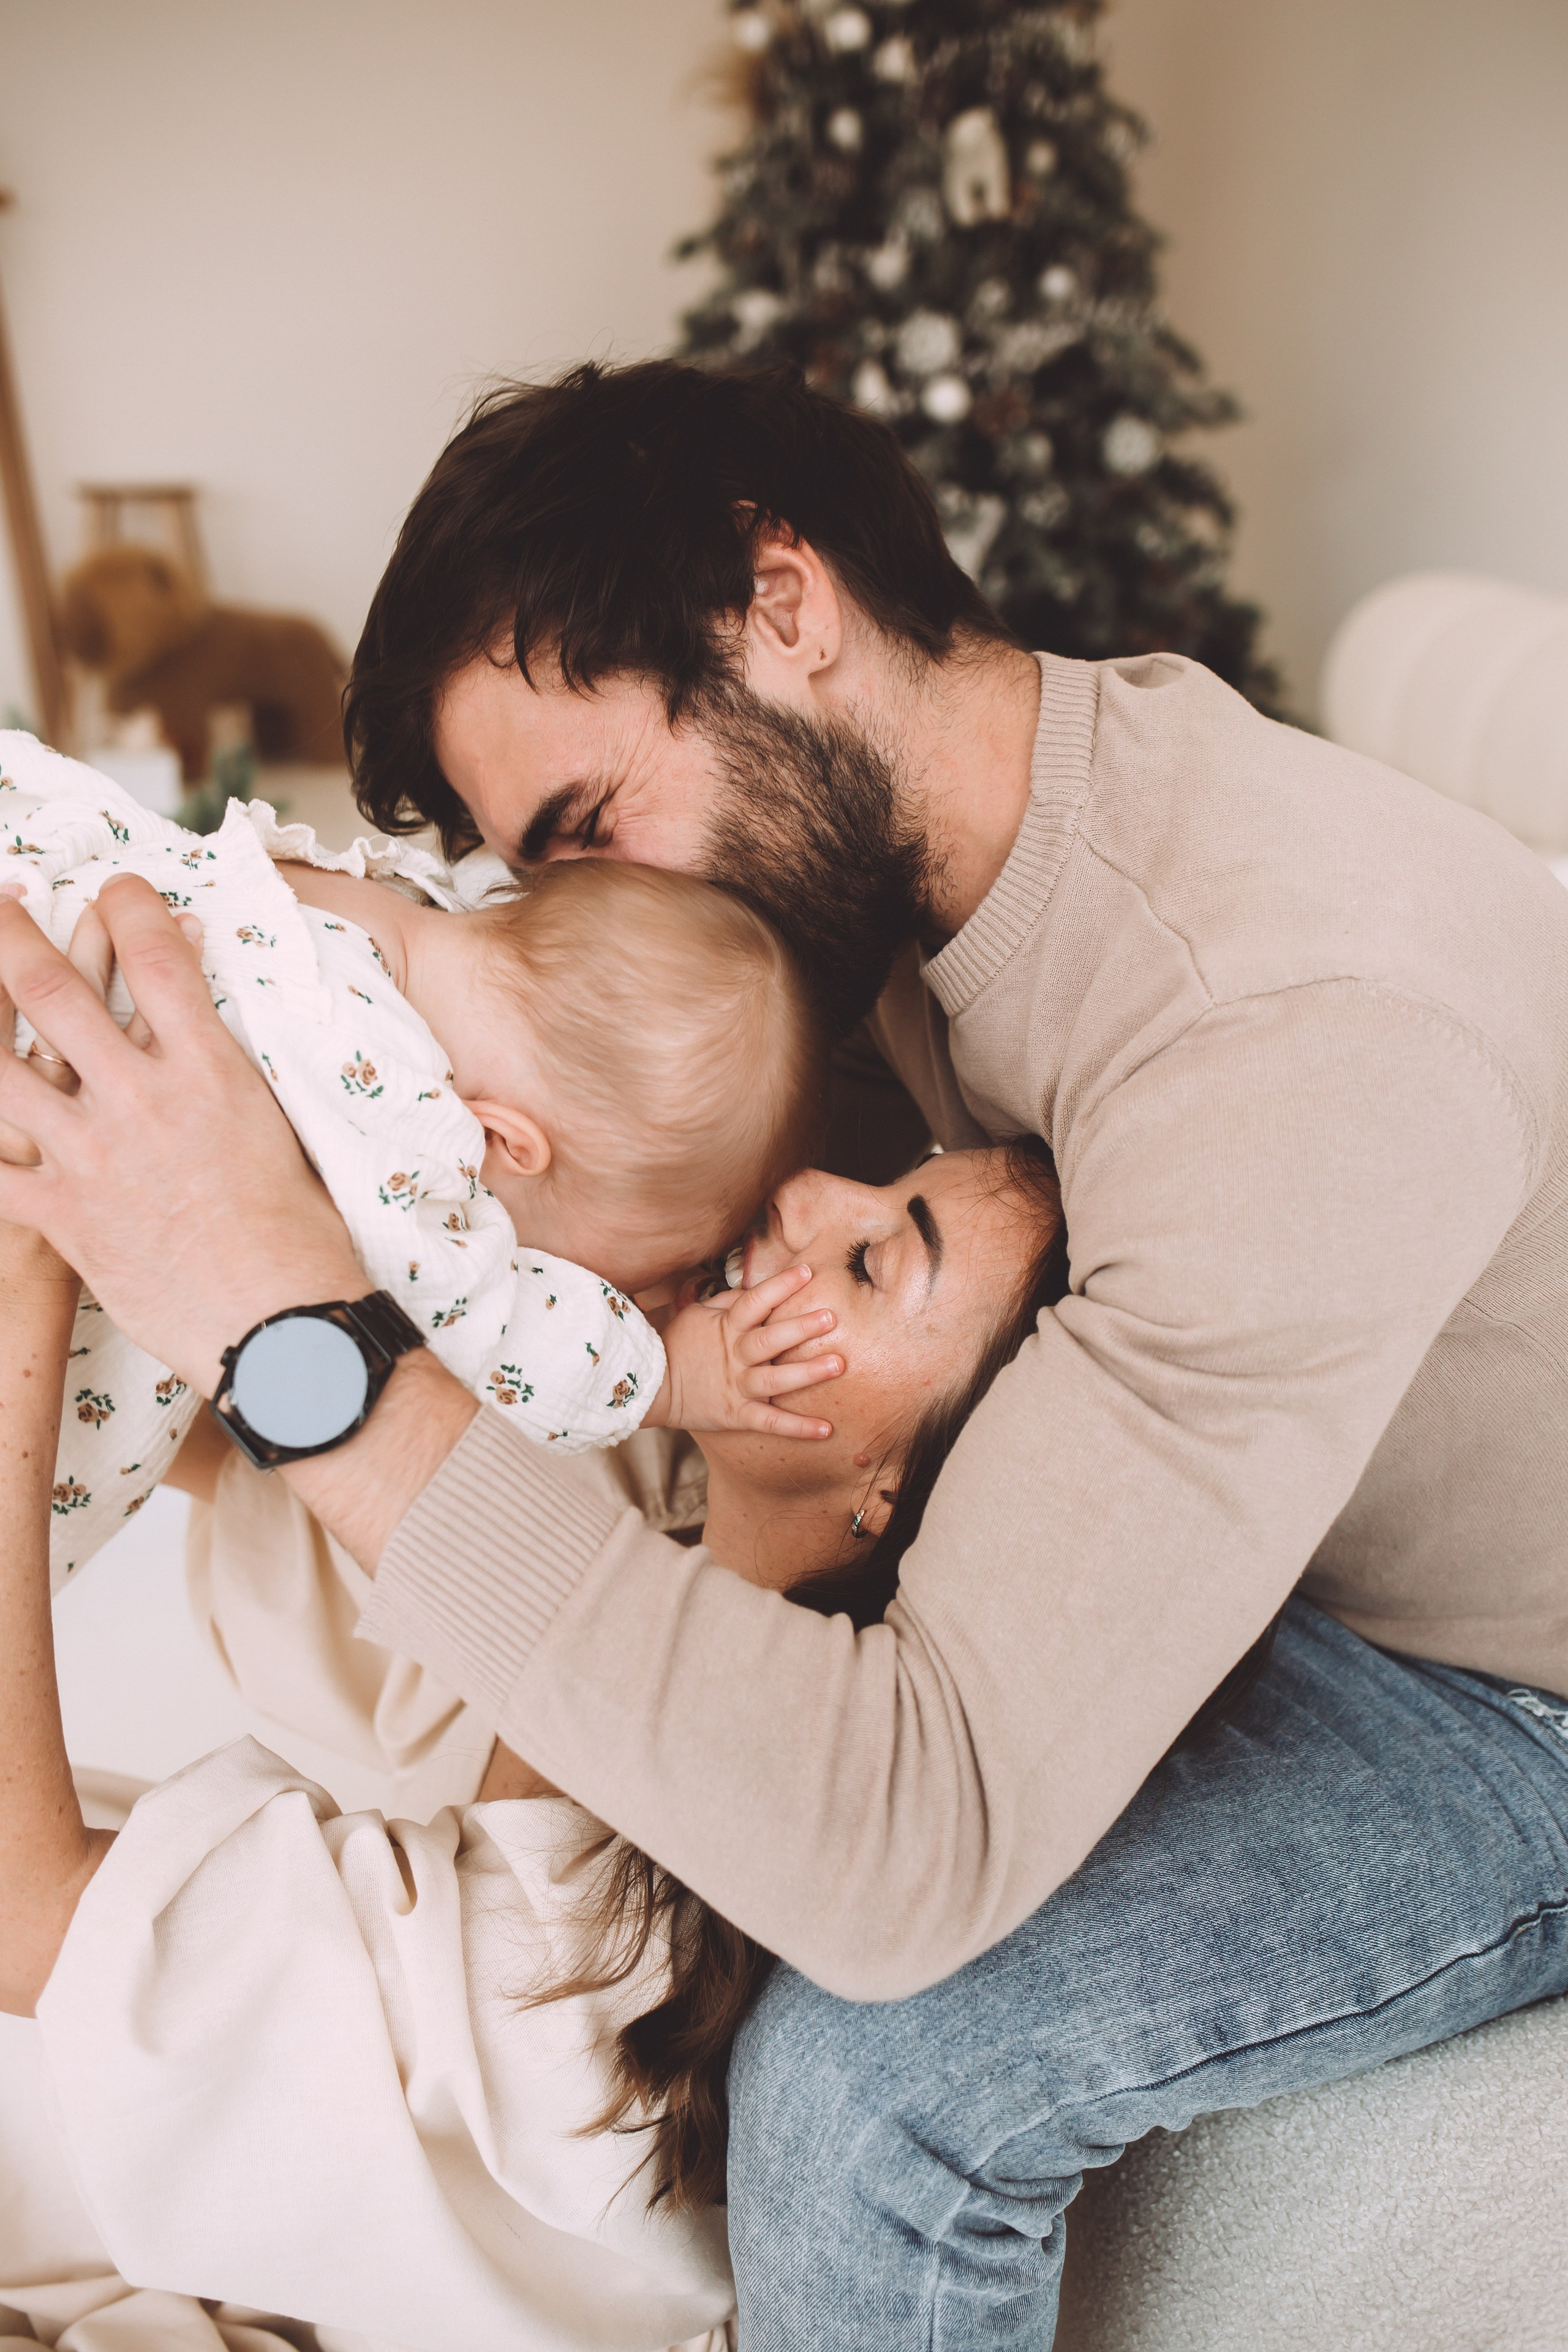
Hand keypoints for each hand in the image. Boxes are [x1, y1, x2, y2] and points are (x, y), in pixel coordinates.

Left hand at [0, 876, 367, 1394]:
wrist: (281, 1317)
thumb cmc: (297, 1230)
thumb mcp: (278, 1124)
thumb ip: (231, 1066)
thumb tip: (205, 1019)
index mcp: (207, 1071)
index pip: (157, 958)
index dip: (129, 909)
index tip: (117, 888)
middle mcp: (141, 1099)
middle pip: (54, 992)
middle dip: (12, 936)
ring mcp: (94, 1156)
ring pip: (2, 1070)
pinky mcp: (65, 1215)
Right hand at [647, 1262, 843, 1440]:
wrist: (650, 1388)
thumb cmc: (678, 1345)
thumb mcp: (697, 1314)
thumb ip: (728, 1301)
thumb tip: (755, 1289)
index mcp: (726, 1328)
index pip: (755, 1301)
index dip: (779, 1286)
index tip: (807, 1271)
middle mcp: (734, 1356)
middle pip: (769, 1340)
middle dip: (800, 1328)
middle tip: (830, 1317)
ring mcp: (736, 1387)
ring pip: (774, 1379)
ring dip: (806, 1373)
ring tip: (837, 1365)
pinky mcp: (736, 1415)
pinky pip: (770, 1421)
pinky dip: (797, 1428)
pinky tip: (827, 1429)